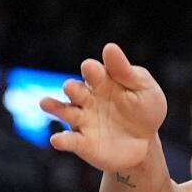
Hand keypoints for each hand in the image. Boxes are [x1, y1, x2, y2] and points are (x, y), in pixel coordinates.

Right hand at [40, 43, 167, 174]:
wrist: (146, 143)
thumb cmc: (144, 110)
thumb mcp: (143, 89)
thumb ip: (125, 72)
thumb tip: (109, 47)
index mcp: (102, 81)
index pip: (92, 71)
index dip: (90, 70)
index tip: (91, 68)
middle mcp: (87, 99)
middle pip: (75, 90)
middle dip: (72, 88)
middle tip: (70, 87)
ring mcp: (83, 121)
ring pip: (65, 111)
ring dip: (55, 107)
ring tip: (45, 103)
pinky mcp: (83, 143)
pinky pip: (70, 140)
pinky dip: (62, 140)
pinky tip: (57, 140)